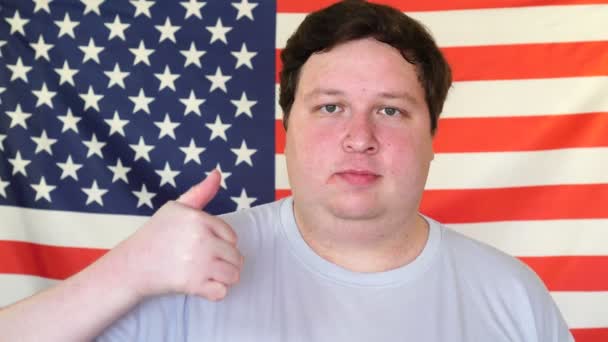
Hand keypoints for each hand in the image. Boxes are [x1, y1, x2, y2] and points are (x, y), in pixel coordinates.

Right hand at [114, 170, 242, 300]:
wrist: (132, 264)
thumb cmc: (156, 235)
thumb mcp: (176, 207)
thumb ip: (200, 192)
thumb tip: (217, 174)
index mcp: (199, 219)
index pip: (232, 237)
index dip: (223, 244)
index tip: (209, 247)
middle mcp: (201, 240)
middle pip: (236, 257)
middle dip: (227, 262)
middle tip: (210, 263)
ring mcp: (198, 263)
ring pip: (233, 275)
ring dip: (225, 277)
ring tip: (210, 274)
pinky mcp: (193, 284)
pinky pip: (221, 292)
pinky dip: (216, 291)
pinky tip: (204, 285)